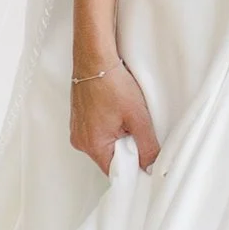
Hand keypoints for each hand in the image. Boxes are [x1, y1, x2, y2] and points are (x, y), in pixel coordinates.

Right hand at [71, 53, 159, 174]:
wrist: (94, 58)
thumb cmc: (111, 83)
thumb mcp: (138, 117)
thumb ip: (147, 146)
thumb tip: (151, 166)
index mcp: (92, 145)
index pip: (116, 172)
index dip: (133, 167)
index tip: (145, 159)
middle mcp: (80, 141)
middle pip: (110, 159)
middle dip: (127, 149)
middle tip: (137, 129)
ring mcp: (77, 130)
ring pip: (105, 145)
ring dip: (119, 137)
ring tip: (126, 116)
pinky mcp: (79, 119)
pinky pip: (97, 132)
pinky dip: (110, 127)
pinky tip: (116, 112)